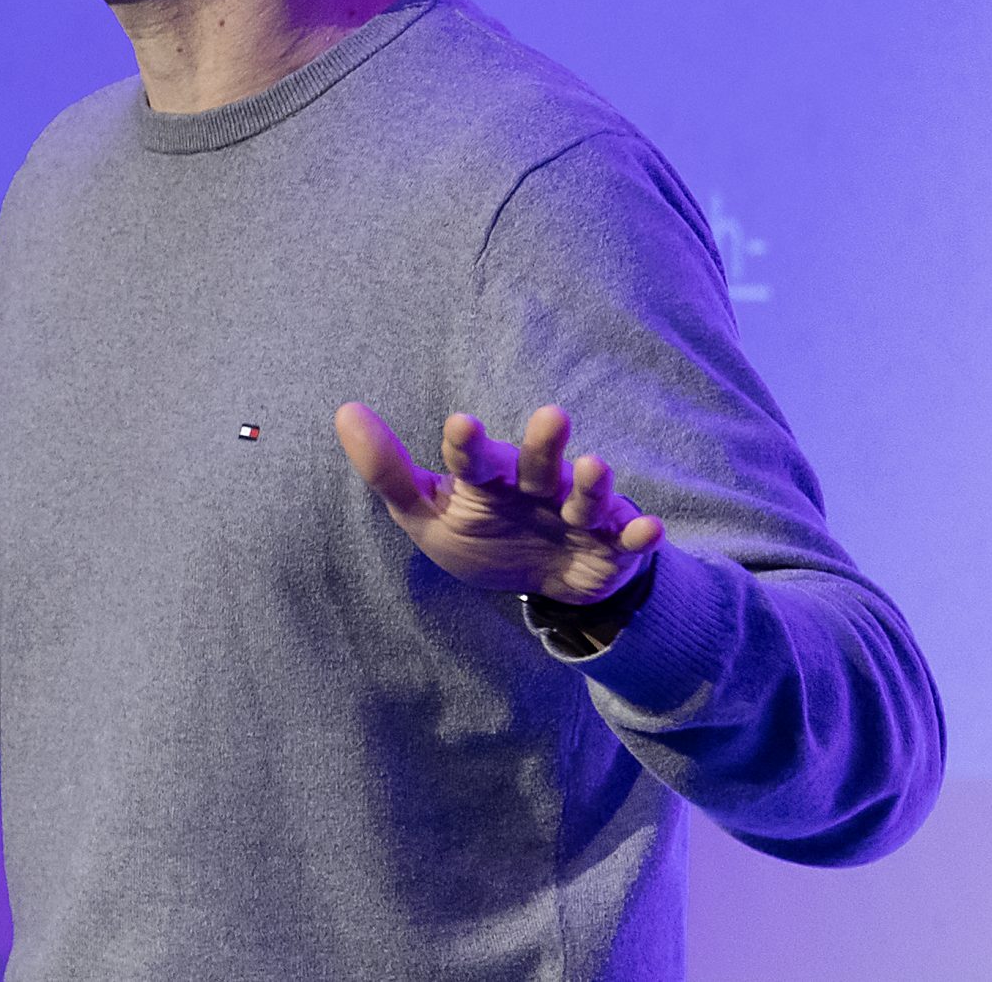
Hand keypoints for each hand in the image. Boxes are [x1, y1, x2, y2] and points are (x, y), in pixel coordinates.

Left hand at [334, 402, 663, 605]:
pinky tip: (648, 530)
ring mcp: (576, 513)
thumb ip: (388, 472)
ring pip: (585, 495)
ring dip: (593, 484)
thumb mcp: (427, 514)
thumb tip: (344, 411)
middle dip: (545, 443)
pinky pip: (628, 538)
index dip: (467, 443)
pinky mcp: (613, 544)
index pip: (473, 458)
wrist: (545, 580)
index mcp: (488, 478)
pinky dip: (639, 533)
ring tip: (596, 468)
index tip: (460, 424)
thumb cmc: (482, 534)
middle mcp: (535, 486)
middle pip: (539, 462)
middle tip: (551, 417)